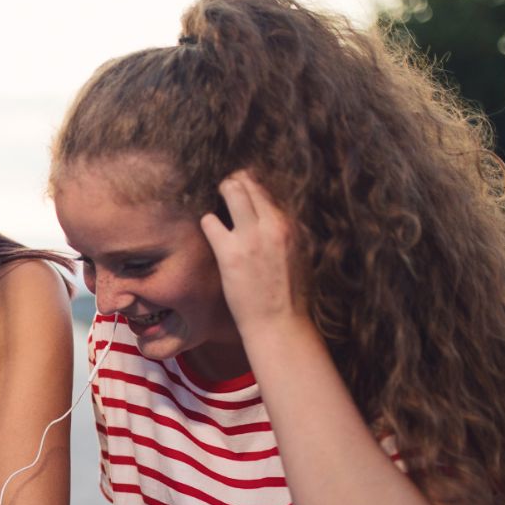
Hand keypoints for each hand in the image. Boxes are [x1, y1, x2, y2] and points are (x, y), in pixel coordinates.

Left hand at [199, 171, 305, 334]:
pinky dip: (207, 223)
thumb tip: (270, 214)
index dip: (250, 184)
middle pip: (248, 181)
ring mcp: (251, 237)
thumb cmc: (289, 294)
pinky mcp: (230, 253)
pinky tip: (210, 233)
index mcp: (291, 224)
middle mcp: (274, 224)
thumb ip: (284, 231)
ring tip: (215, 209)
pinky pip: (209, 221)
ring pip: (231, 190)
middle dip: (232, 183)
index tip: (241, 189)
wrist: (280, 323)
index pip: (268, 186)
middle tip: (224, 192)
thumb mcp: (298, 253)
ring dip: (219, 197)